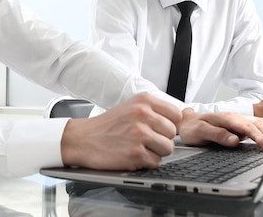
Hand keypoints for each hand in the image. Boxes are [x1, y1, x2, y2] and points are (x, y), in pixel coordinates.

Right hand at [61, 93, 181, 169]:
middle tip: (145, 140)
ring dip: (156, 152)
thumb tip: (179, 120)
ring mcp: (139, 134)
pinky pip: (156, 162)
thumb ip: (154, 110)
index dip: (169, 125)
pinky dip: (146, 162)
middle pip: (173, 133)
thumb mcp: (131, 106)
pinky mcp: (135, 153)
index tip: (159, 129)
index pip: (177, 114)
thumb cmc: (108, 125)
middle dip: (162, 139)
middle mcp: (143, 114)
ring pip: (168, 148)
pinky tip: (132, 155)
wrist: (83, 139)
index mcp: (144, 100)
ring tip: (139, 147)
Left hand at [178, 109, 262, 151]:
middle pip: (257, 123)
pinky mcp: (239, 127)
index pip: (247, 126)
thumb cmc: (192, 127)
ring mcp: (238, 122)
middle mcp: (234, 118)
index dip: (258, 136)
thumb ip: (217, 135)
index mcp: (226, 118)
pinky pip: (256, 128)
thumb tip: (234, 140)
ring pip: (259, 124)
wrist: (186, 122)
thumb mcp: (200, 132)